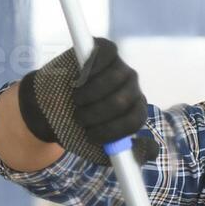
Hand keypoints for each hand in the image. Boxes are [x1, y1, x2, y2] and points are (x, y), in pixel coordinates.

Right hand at [18, 37, 156, 164]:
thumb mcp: (99, 150)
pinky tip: (78, 79)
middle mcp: (131, 87)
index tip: (89, 136)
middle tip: (78, 119)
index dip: (111, 130)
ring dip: (90, 93)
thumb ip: (127, 155)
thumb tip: (154, 150)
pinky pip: (105, 55)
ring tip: (76, 100)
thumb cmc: (76, 128)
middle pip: (123, 100)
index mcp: (134, 110)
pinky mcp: (105, 50)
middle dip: (96, 114)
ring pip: (114, 78)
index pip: (135, 119)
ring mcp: (120, 67)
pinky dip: (91, 68)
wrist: (50, 107)